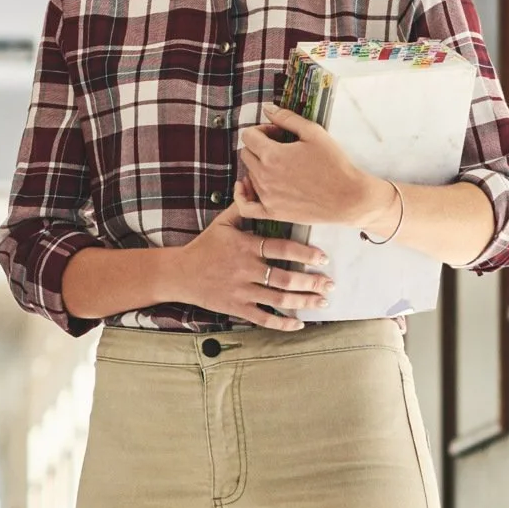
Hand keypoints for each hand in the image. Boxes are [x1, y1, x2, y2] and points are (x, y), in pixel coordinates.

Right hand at [174, 198, 331, 330]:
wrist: (179, 273)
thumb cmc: (204, 246)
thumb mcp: (222, 223)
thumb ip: (242, 207)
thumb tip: (252, 184)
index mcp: (245, 246)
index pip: (281, 248)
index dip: (305, 253)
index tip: (323, 258)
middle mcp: (245, 269)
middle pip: (285, 277)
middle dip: (312, 282)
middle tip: (329, 284)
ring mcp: (240, 290)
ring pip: (278, 299)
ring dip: (304, 301)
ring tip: (321, 301)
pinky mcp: (236, 307)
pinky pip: (263, 317)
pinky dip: (282, 323)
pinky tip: (299, 323)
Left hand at [235, 105, 387, 228]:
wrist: (348, 198)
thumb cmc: (334, 164)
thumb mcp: (313, 133)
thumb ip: (287, 118)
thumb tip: (267, 108)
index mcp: (272, 155)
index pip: (248, 136)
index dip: (262, 130)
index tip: (277, 134)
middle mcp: (264, 176)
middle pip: (246, 154)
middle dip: (259, 146)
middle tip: (280, 148)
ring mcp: (266, 196)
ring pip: (248, 175)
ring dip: (259, 167)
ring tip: (281, 166)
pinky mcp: (272, 212)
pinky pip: (245, 206)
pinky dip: (241, 195)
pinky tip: (247, 187)